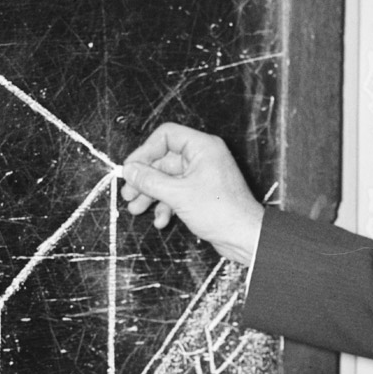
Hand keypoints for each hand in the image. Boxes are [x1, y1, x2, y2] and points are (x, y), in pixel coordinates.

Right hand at [120, 123, 264, 265]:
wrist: (245, 237)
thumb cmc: (222, 212)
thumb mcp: (178, 195)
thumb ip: (150, 181)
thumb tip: (129, 171)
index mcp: (202, 147)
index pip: (166, 136)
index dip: (145, 151)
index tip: (130, 169)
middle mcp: (202, 157)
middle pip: (164, 160)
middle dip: (145, 179)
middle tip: (128, 194)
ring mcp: (202, 176)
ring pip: (168, 179)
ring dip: (151, 195)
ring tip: (136, 209)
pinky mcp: (201, 193)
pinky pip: (177, 193)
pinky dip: (166, 205)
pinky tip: (161, 221)